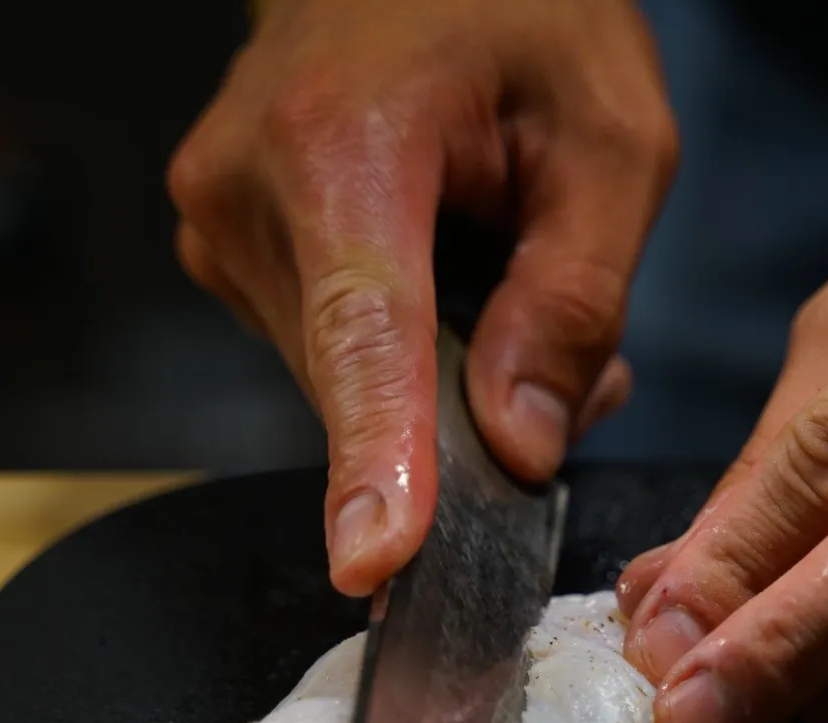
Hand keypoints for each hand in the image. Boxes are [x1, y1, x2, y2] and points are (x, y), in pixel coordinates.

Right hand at [168, 0, 675, 594]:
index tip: (376, 562)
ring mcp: (218, 226)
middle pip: (370, 380)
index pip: (364, 335)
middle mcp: (247, 191)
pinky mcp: (224, 252)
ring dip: (445, 377)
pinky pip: (329, 351)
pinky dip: (406, 349)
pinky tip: (455, 275)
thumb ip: (575, 301)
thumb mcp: (609, 141)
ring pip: (351, 380)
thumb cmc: (521, 13)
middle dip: (477, 405)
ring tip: (513, 275)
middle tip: (575, 353)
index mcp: (342, 144)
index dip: (374, 458)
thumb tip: (520, 447)